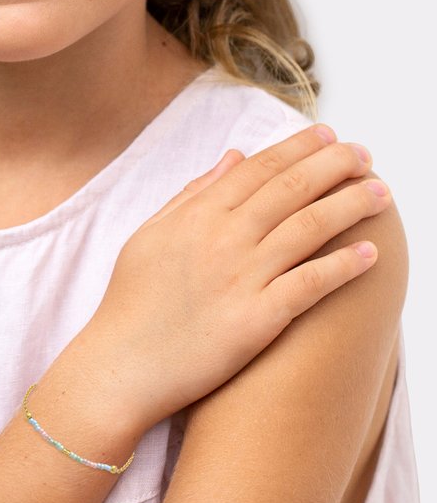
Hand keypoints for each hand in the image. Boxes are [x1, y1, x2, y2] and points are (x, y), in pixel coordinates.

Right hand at [85, 125, 388, 432]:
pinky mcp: (256, 321)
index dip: (299, 148)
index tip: (328, 136)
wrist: (121, 366)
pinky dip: (342, 267)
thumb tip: (234, 156)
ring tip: (380, 192)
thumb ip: (193, 193)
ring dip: (350, 206)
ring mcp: (241, 278)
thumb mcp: (152, 233)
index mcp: (198, 215)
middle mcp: (223, 239)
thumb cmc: (132, 301)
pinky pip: (309, 285)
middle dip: (333, 165)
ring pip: (308, 229)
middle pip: (291, 189)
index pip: (259, 169)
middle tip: (365, 154)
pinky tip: (369, 253)